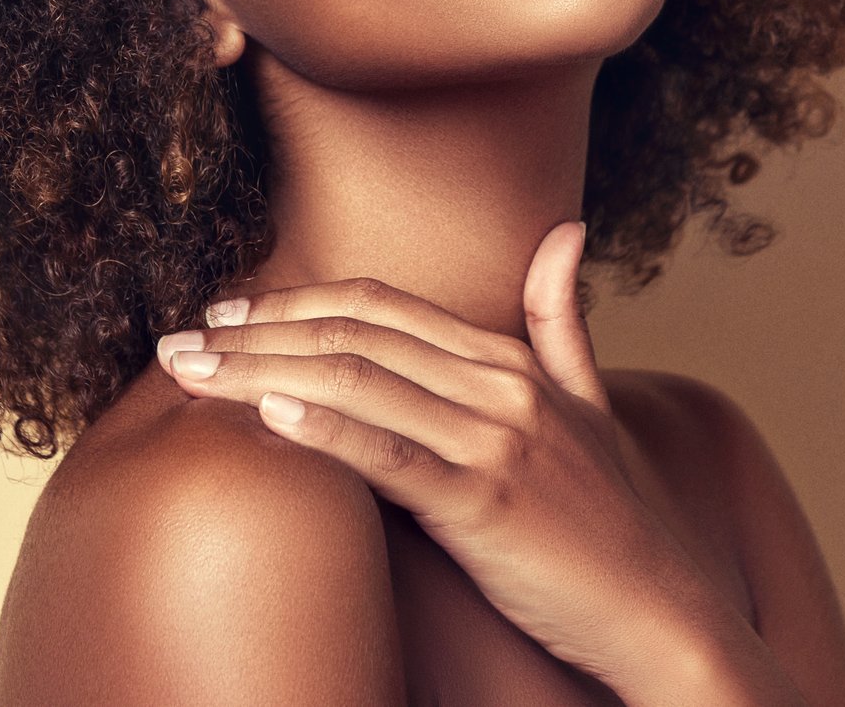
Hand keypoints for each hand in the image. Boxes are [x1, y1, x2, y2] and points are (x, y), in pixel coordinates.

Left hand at [153, 221, 734, 692]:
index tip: (227, 311)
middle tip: (179, 341)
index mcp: (511, 361)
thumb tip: (565, 231)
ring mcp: (495, 440)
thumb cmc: (619, 524)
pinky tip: (265, 412)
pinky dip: (325, 424)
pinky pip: (390, 453)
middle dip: (255, 330)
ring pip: (355, 380)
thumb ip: (560, 321)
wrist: (665, 614)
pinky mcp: (486, 502)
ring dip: (257, 370)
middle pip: (353, 332)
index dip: (295, 301)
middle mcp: (500, 385)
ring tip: (188, 374)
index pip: (380, 305)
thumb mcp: (593, 406)